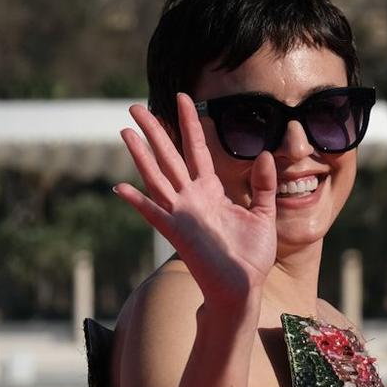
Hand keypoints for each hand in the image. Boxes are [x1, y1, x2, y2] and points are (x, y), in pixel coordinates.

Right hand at [113, 95, 275, 309]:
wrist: (243, 287)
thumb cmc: (251, 257)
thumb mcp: (263, 214)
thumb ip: (263, 185)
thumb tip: (266, 154)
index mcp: (211, 191)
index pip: (196, 149)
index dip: (190, 124)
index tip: (184, 98)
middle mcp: (191, 198)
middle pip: (168, 156)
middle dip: (153, 130)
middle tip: (135, 107)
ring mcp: (181, 214)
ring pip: (156, 176)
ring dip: (140, 154)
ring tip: (125, 131)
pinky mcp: (177, 232)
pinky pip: (153, 214)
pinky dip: (137, 201)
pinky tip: (119, 187)